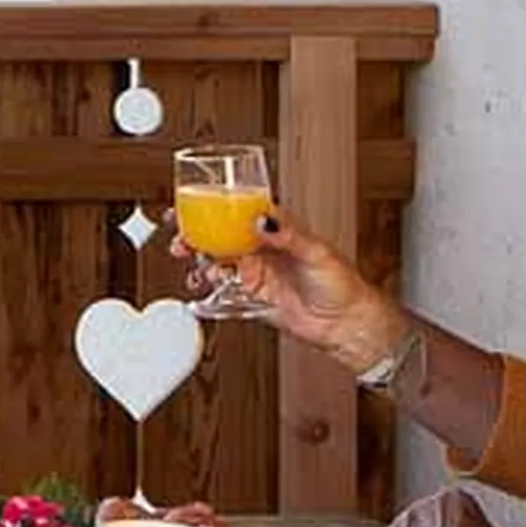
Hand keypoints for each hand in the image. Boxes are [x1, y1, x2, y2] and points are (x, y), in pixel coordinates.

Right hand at [177, 206, 403, 371]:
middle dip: (196, 233)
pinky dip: (210, 286)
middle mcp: (264, 248)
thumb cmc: (342, 284)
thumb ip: (286, 235)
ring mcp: (256, 271)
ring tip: (194, 264)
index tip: (191, 203)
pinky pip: (223, 288)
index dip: (214, 204)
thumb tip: (262, 218)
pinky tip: (205, 285)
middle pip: (220, 234)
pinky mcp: (252, 295)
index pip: (240, 209)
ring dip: (201, 260)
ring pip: (218, 259)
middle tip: (180, 237)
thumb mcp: (315, 252)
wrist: (345, 324)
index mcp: (278, 228)